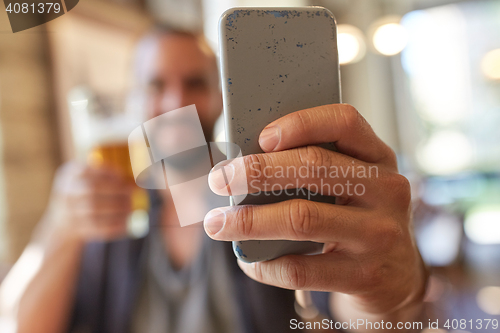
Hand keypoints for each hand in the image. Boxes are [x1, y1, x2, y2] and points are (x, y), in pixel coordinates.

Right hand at [44, 162, 131, 241]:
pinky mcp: (77, 229)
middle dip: (115, 191)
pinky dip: (114, 225)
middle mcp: (66, 192)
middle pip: (91, 190)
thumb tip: (136, 181)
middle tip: (132, 193)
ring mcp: (69, 212)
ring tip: (131, 208)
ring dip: (117, 208)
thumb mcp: (88, 180)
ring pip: (94, 210)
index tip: (125, 177)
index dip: (108, 173)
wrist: (63, 223)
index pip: (87, 170)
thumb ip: (107, 177)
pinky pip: (97, 228)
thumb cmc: (85, 195)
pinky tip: (126, 222)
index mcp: (70, 175)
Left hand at [204, 104, 425, 314]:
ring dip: (248, 221)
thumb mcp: (352, 186)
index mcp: (378, 157)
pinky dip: (265, 265)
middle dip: (257, 171)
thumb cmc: (358, 219)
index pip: (344, 122)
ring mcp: (379, 234)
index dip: (300, 123)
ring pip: (302, 218)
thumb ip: (316, 171)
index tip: (261, 137)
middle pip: (314, 168)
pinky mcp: (366, 275)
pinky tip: (248, 261)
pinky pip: (302, 268)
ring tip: (217, 224)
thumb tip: (242, 168)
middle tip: (220, 179)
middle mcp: (387, 190)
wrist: (396, 278)